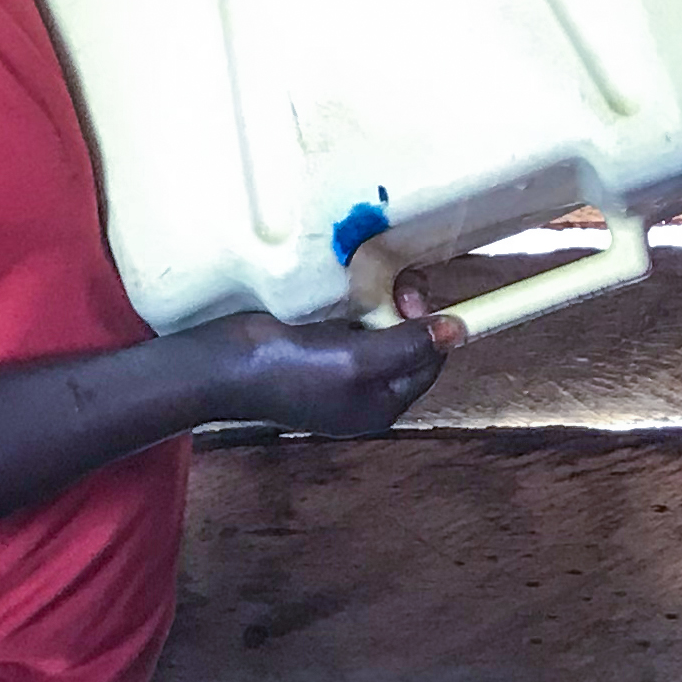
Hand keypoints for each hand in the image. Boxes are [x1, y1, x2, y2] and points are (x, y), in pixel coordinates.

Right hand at [187, 308, 455, 436]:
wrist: (223, 364)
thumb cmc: (291, 371)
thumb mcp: (359, 362)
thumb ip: (408, 346)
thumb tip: (458, 332)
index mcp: (380, 403)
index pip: (429, 362)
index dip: (430, 329)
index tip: (411, 298)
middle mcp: (365, 387)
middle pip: (407, 342)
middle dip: (405, 309)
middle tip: (392, 283)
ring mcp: (339, 365)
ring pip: (380, 325)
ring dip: (380, 298)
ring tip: (369, 278)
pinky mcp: (315, 343)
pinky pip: (350, 318)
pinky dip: (353, 298)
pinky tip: (346, 283)